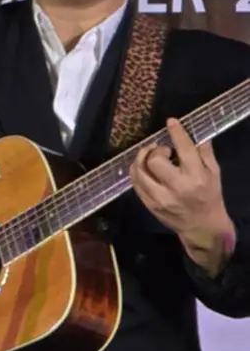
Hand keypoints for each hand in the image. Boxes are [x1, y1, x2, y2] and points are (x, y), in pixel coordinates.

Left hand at [131, 118, 235, 273]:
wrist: (203, 228)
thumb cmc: (210, 198)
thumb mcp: (214, 174)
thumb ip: (205, 153)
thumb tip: (197, 133)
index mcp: (196, 178)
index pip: (184, 150)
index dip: (176, 133)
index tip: (171, 122)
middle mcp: (177, 187)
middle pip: (155, 160)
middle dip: (156, 150)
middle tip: (163, 150)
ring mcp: (160, 198)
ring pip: (139, 171)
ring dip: (141, 158)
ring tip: (149, 155)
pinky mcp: (149, 204)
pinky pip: (135, 182)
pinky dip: (137, 171)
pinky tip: (144, 168)